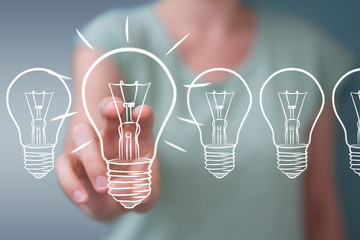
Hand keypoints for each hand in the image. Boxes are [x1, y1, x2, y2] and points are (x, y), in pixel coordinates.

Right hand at [55, 97, 159, 221]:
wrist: (114, 206)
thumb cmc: (134, 192)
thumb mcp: (145, 196)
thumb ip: (139, 191)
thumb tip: (121, 188)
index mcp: (136, 139)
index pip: (142, 120)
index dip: (143, 114)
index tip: (142, 112)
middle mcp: (112, 137)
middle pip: (109, 112)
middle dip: (110, 107)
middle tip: (114, 110)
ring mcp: (91, 147)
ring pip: (83, 133)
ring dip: (92, 157)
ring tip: (104, 186)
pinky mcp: (72, 163)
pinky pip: (63, 164)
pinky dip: (69, 181)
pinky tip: (82, 196)